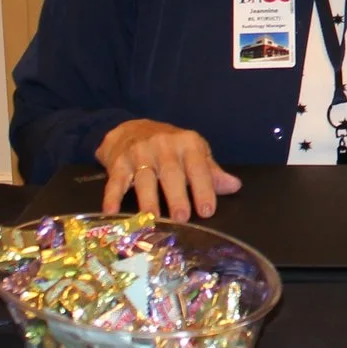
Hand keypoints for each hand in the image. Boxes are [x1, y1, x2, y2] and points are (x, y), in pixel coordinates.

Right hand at [94, 119, 243, 220]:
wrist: (130, 128)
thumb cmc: (169, 146)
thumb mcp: (193, 152)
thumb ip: (211, 172)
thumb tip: (234, 186)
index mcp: (187, 144)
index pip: (198, 167)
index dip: (204, 189)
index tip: (207, 211)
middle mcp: (163, 146)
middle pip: (171, 173)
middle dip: (177, 196)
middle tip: (182, 218)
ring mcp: (139, 153)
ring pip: (145, 178)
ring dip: (148, 200)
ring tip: (152, 219)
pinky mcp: (119, 162)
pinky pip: (116, 181)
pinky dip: (113, 196)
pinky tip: (112, 211)